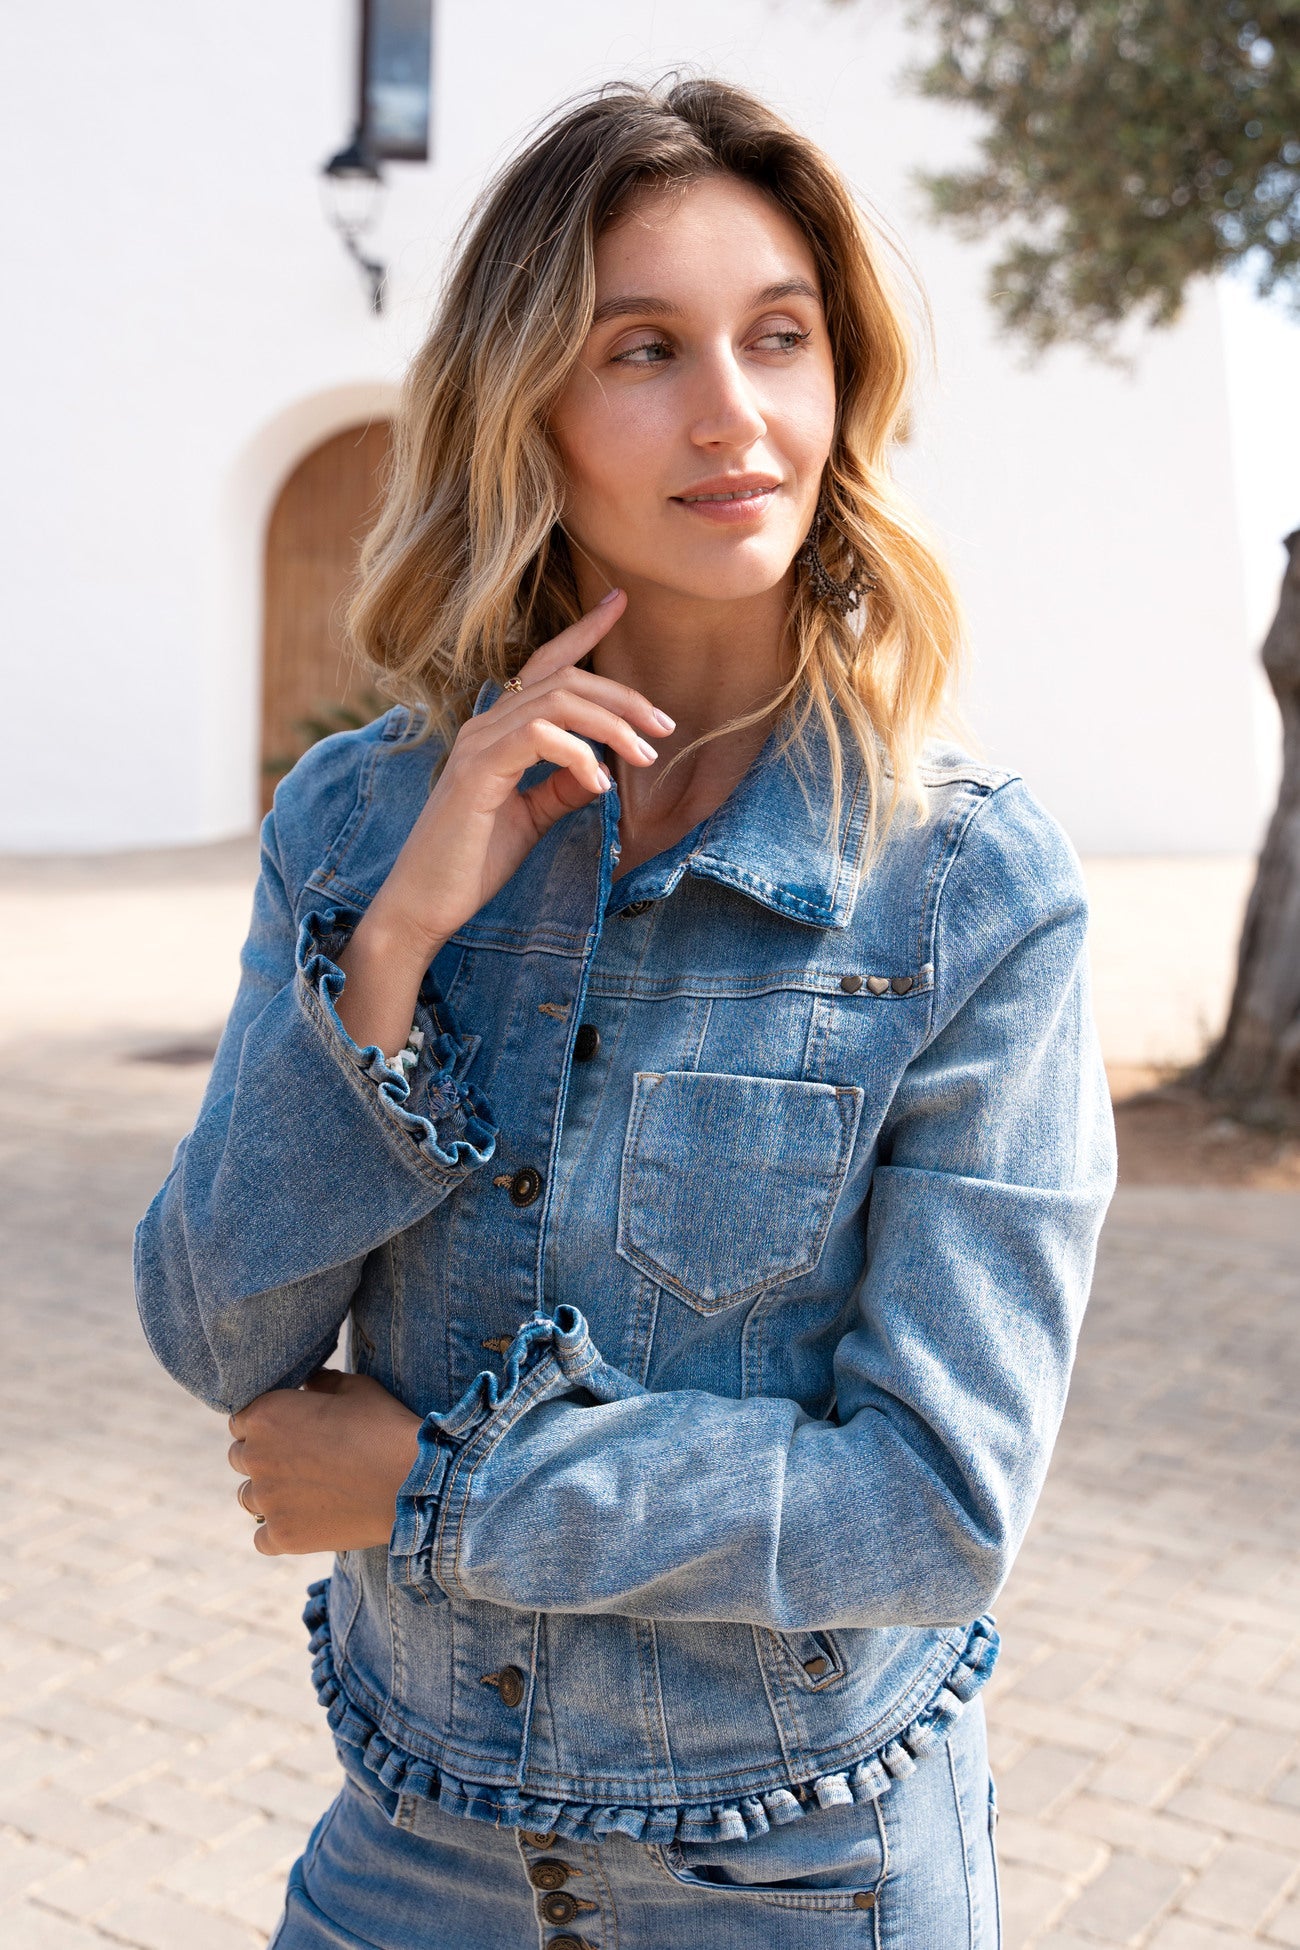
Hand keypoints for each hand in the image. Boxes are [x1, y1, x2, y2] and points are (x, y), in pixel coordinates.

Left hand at [227, 1369, 421, 1555]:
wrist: (412, 1482)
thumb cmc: (385, 1428)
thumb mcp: (356, 1388)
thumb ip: (321, 1382)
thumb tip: (308, 1382)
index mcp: (266, 1414)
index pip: (240, 1420)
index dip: (265, 1424)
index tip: (288, 1431)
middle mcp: (256, 1456)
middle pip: (239, 1458)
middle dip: (263, 1457)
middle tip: (300, 1461)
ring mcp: (267, 1500)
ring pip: (247, 1498)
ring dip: (268, 1494)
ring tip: (304, 1492)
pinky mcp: (283, 1535)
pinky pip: (261, 1538)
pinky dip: (279, 1532)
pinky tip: (304, 1522)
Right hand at [335, 588, 673, 1055]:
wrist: (424, 905)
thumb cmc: (471, 865)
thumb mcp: (531, 819)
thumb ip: (561, 788)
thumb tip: (601, 769)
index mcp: (496, 731)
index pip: (544, 666)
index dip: (582, 631)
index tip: (620, 602)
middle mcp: (484, 725)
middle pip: (563, 678)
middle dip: (622, 695)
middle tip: (664, 724)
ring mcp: (477, 744)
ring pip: (555, 700)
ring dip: (611, 723)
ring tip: (645, 754)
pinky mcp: (477, 771)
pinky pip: (538, 737)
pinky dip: (578, 755)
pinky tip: (599, 785)